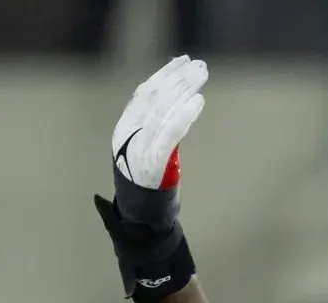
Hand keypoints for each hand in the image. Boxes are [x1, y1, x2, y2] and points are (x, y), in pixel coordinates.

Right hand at [100, 55, 207, 229]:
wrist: (140, 216)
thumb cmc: (148, 181)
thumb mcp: (149, 148)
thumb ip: (158, 126)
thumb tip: (178, 100)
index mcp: (125, 128)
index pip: (145, 93)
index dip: (165, 75)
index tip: (183, 61)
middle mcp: (129, 134)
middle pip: (155, 97)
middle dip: (179, 78)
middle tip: (201, 66)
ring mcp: (139, 148)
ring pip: (162, 110)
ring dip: (184, 90)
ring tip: (202, 77)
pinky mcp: (152, 162)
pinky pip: (169, 133)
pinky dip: (184, 115)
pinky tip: (198, 101)